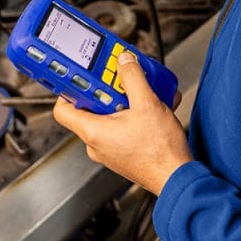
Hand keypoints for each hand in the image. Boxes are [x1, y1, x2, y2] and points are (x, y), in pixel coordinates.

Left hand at [52, 53, 190, 195]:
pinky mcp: (124, 152)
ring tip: (143, 90)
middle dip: (108, 89)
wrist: (178, 178)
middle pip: (91, 108)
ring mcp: (110, 149)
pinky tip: (155, 105)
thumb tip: (123, 62)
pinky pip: (122, 126)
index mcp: (93, 132)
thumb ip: (132, 78)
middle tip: (121, 77)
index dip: (70, 89)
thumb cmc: (160, 152)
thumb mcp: (147, 104)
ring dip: (126, 99)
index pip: (63, 109)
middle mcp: (97, 144)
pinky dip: (135, 113)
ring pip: (110, 116)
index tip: (82, 75)